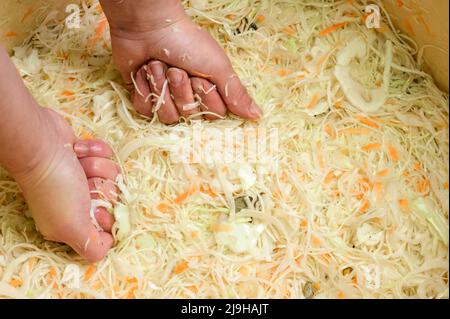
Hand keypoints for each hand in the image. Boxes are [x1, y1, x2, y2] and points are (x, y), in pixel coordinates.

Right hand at [12, 108, 118, 261]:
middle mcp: (78, 203)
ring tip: (77, 166)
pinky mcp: (85, 157)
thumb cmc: (56, 186)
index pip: (108, 227)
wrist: (40, 143)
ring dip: (97, 168)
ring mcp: (82, 178)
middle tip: (83, 185)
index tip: (95, 208)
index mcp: (73, 225)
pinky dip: (95, 151)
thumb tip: (105, 249)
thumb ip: (90, 246)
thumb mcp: (71, 226)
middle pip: (114, 199)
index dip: (107, 216)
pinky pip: (107, 156)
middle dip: (102, 188)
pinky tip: (78, 152)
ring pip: (112, 176)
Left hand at [102, 0, 261, 123]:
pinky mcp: (144, 98)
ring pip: (167, 116)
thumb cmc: (186, 42)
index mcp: (209, 91)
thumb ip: (236, 93)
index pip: (213, 115)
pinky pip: (146, 110)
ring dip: (161, 87)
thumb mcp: (218, 67)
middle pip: (189, 115)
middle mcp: (189, 98)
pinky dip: (144, 89)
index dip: (205, 96)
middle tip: (175, 68)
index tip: (198, 75)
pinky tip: (143, 72)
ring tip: (157, 66)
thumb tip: (257, 115)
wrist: (148, 26)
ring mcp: (166, 99)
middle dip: (181, 89)